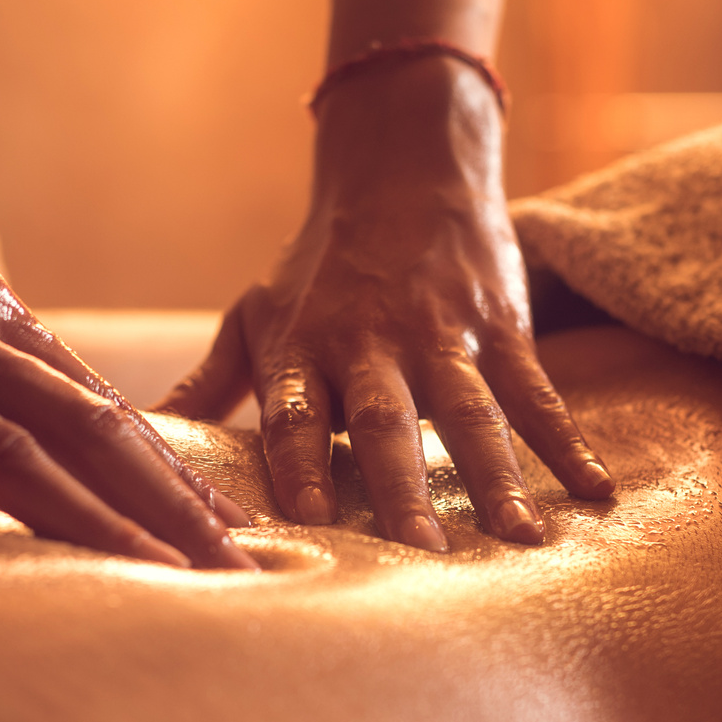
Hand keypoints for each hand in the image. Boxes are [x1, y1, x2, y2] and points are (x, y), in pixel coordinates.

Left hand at [162, 55, 611, 549]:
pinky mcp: (498, 325)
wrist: (403, 168)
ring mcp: (441, 336)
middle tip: (420, 554)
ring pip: (470, 412)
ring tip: (518, 539)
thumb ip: (204, 387)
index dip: (298, 464)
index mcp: (304, 350)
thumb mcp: (253, 315)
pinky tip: (594, 491)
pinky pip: (537, 391)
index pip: (296, 414)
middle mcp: (370, 345)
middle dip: (400, 487)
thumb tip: (127, 439)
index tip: (304, 521)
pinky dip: (566, 442)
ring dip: (495, 475)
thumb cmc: (317, 264)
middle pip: (386, 422)